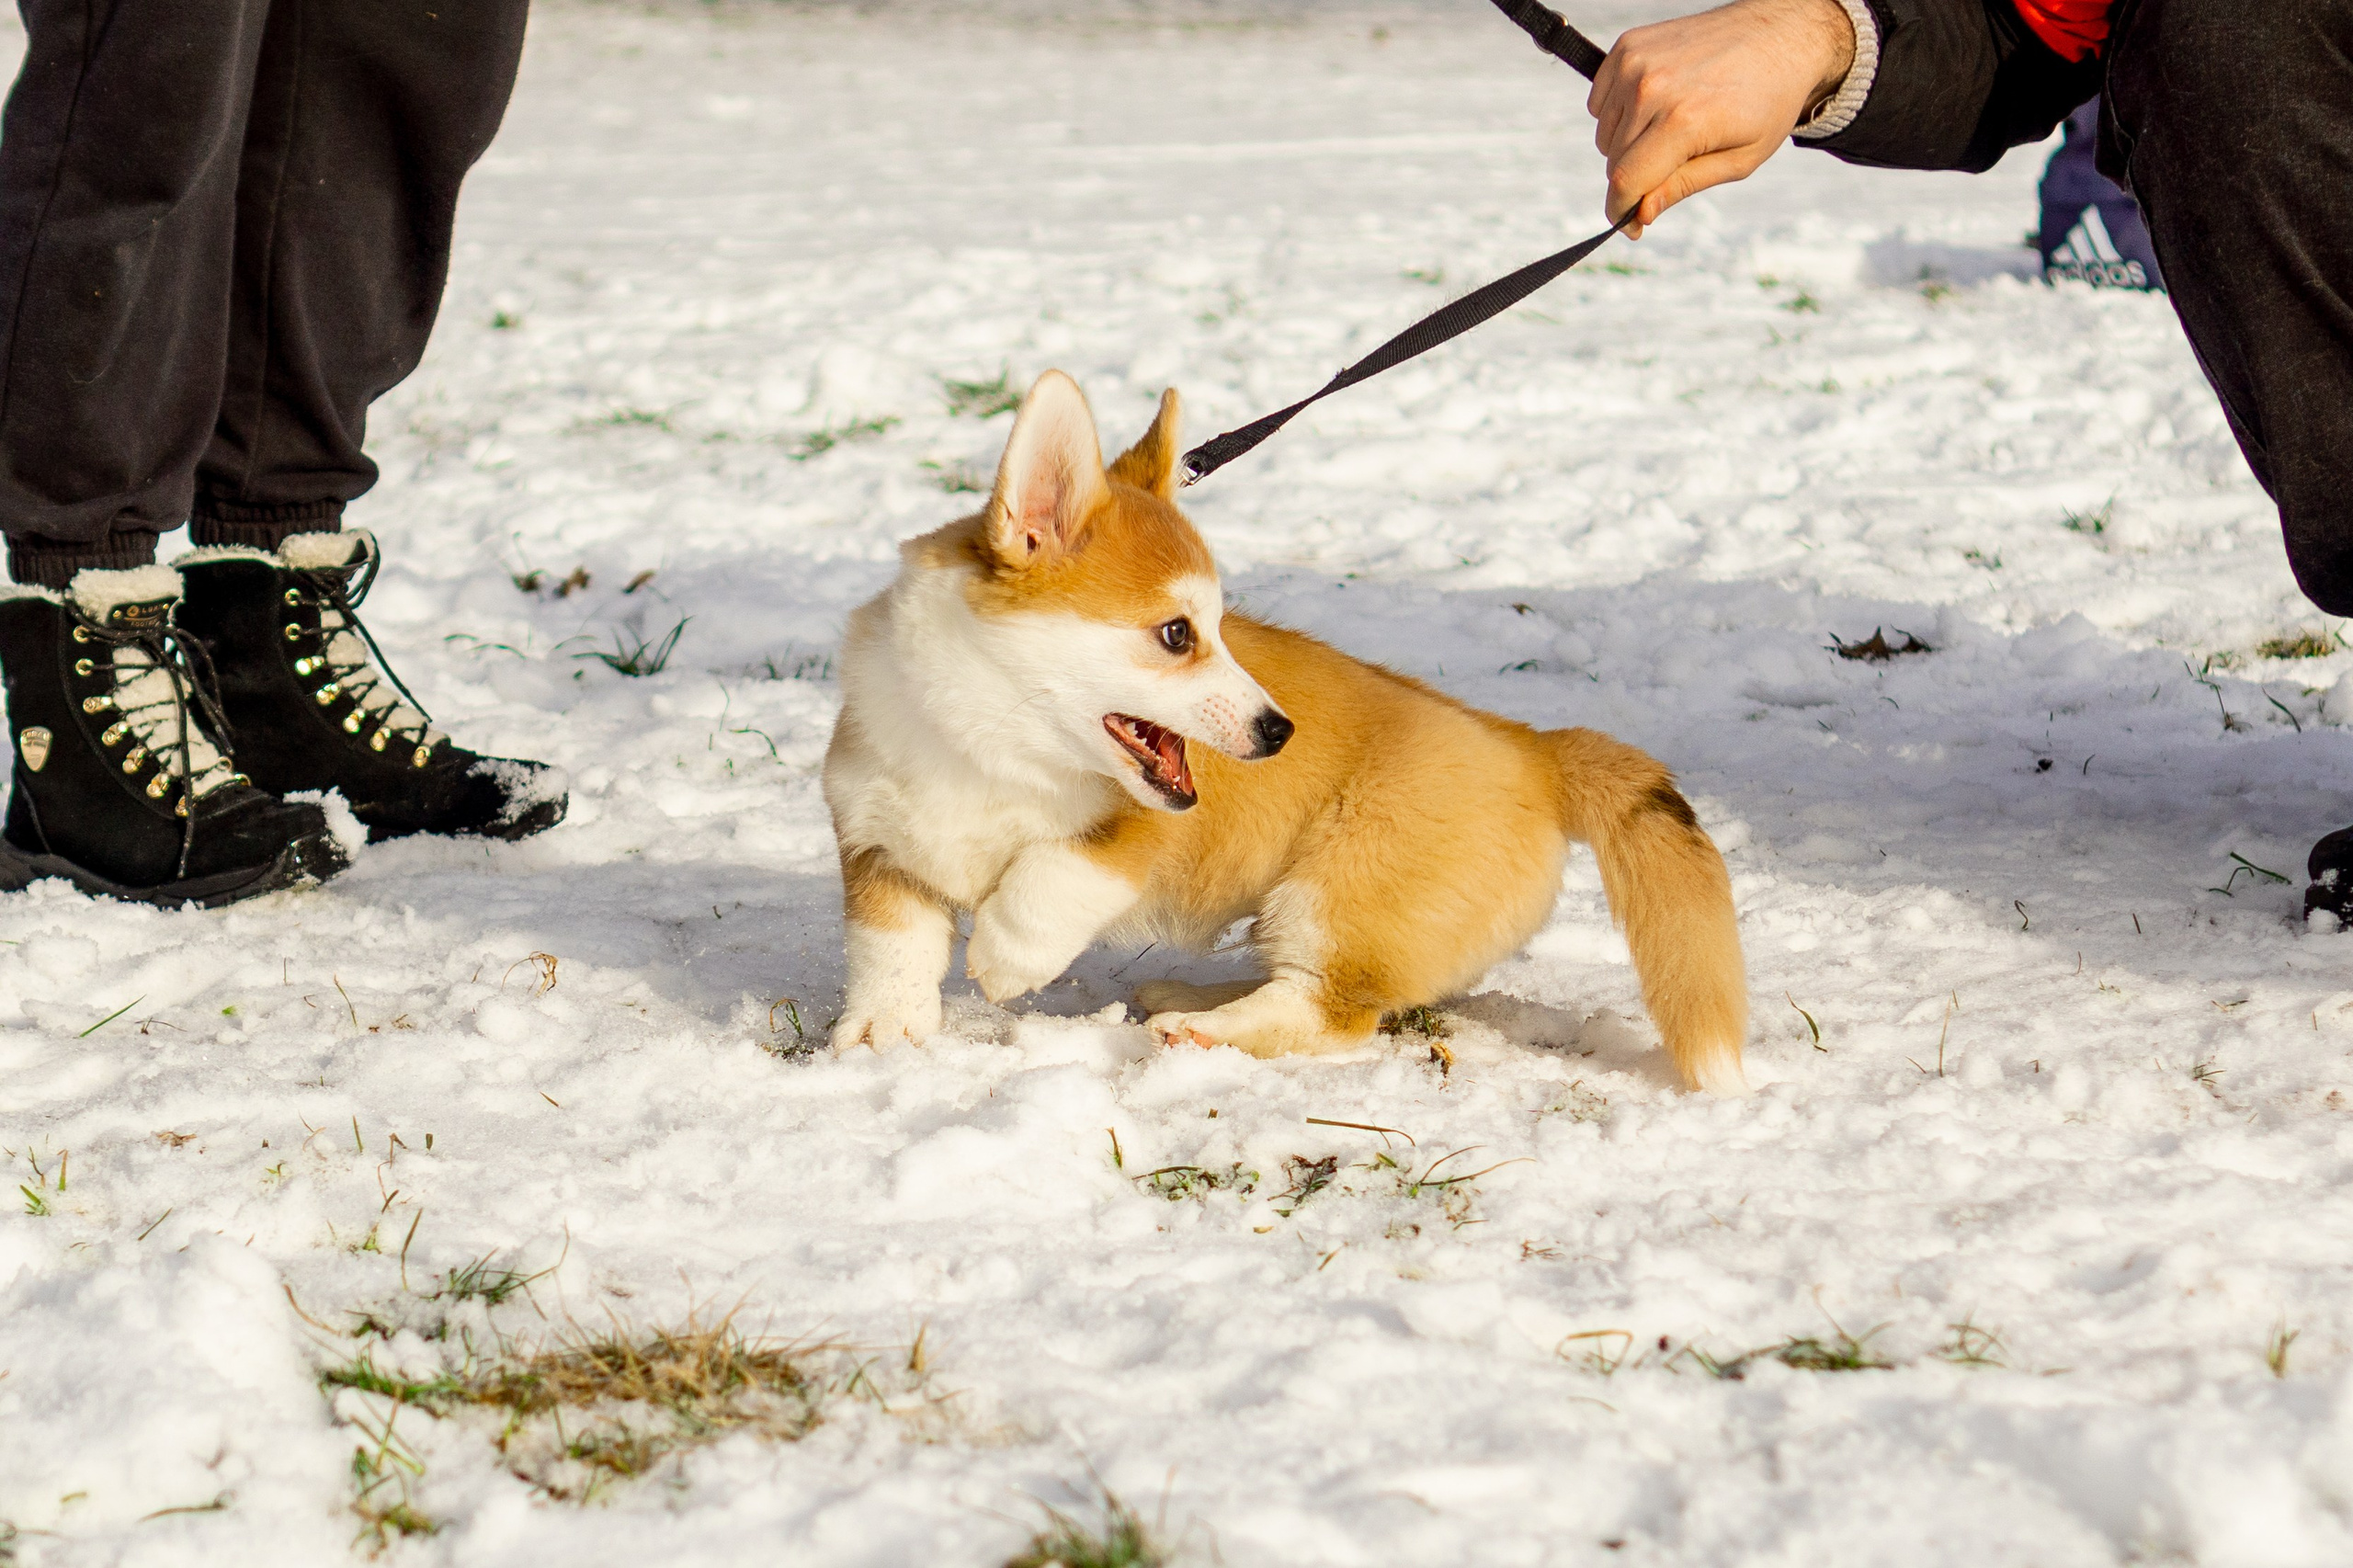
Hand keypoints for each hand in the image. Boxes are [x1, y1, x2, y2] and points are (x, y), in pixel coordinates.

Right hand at [1588, 0, 1855, 237]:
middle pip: (1614, 162)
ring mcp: (1637, 62)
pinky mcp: (1629, 46)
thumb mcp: (1740, 159)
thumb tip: (1641, 212)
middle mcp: (1653, 88)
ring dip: (1627, 145)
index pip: (1625, 181)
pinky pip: (1601, 103)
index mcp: (1684, 120)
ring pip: (1606, 136)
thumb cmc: (1767, 100)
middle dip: (1636, 178)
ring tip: (1670, 130)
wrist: (1778, 34)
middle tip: (1672, 167)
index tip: (1632, 227)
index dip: (1622, 212)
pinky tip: (1654, 107)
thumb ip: (1684, 185)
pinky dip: (1619, 114)